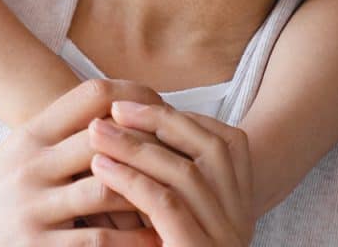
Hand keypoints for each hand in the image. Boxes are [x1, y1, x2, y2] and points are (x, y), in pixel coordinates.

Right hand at [0, 80, 165, 245]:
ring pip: (108, 189)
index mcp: (29, 135)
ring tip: (177, 199)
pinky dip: (134, 241)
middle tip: (183, 156)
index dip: (132, 95)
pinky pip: (99, 240)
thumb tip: (119, 110)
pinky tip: (156, 240)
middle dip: (149, 145)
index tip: (160, 107)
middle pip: (106, 138)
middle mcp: (30, 166)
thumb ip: (60, 134)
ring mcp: (33, 208)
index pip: (89, 95)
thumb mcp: (18, 153)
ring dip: (147, 194)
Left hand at [87, 102, 255, 246]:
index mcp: (240, 203)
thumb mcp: (167, 212)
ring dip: (136, 147)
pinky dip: (132, 180)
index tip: (131, 104)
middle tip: (111, 109)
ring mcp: (224, 238)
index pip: (224, 142)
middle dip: (158, 123)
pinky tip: (100, 167)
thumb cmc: (154, 244)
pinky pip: (166, 206)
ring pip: (185, 174)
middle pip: (209, 150)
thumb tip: (129, 122)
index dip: (177, 118)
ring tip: (95, 133)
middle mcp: (241, 220)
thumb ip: (163, 175)